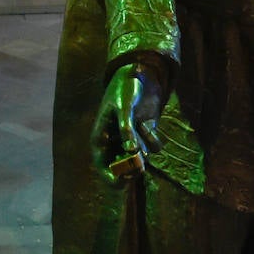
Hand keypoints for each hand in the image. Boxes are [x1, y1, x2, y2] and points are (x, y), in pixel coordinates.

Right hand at [91, 63, 164, 184]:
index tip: (123, 181)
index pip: (102, 165)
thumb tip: (131, 151)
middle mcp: (115, 141)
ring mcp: (131, 138)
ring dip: (144, 149)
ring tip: (142, 130)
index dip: (112, 176)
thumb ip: (127, 129)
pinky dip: (153, 138)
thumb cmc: (125, 88)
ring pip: (141, 157)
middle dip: (132, 167)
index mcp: (100, 137)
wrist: (141, 73)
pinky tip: (148, 123)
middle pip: (123, 166)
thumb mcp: (124, 107)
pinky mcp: (146, 134)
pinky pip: (152, 146)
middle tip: (140, 166)